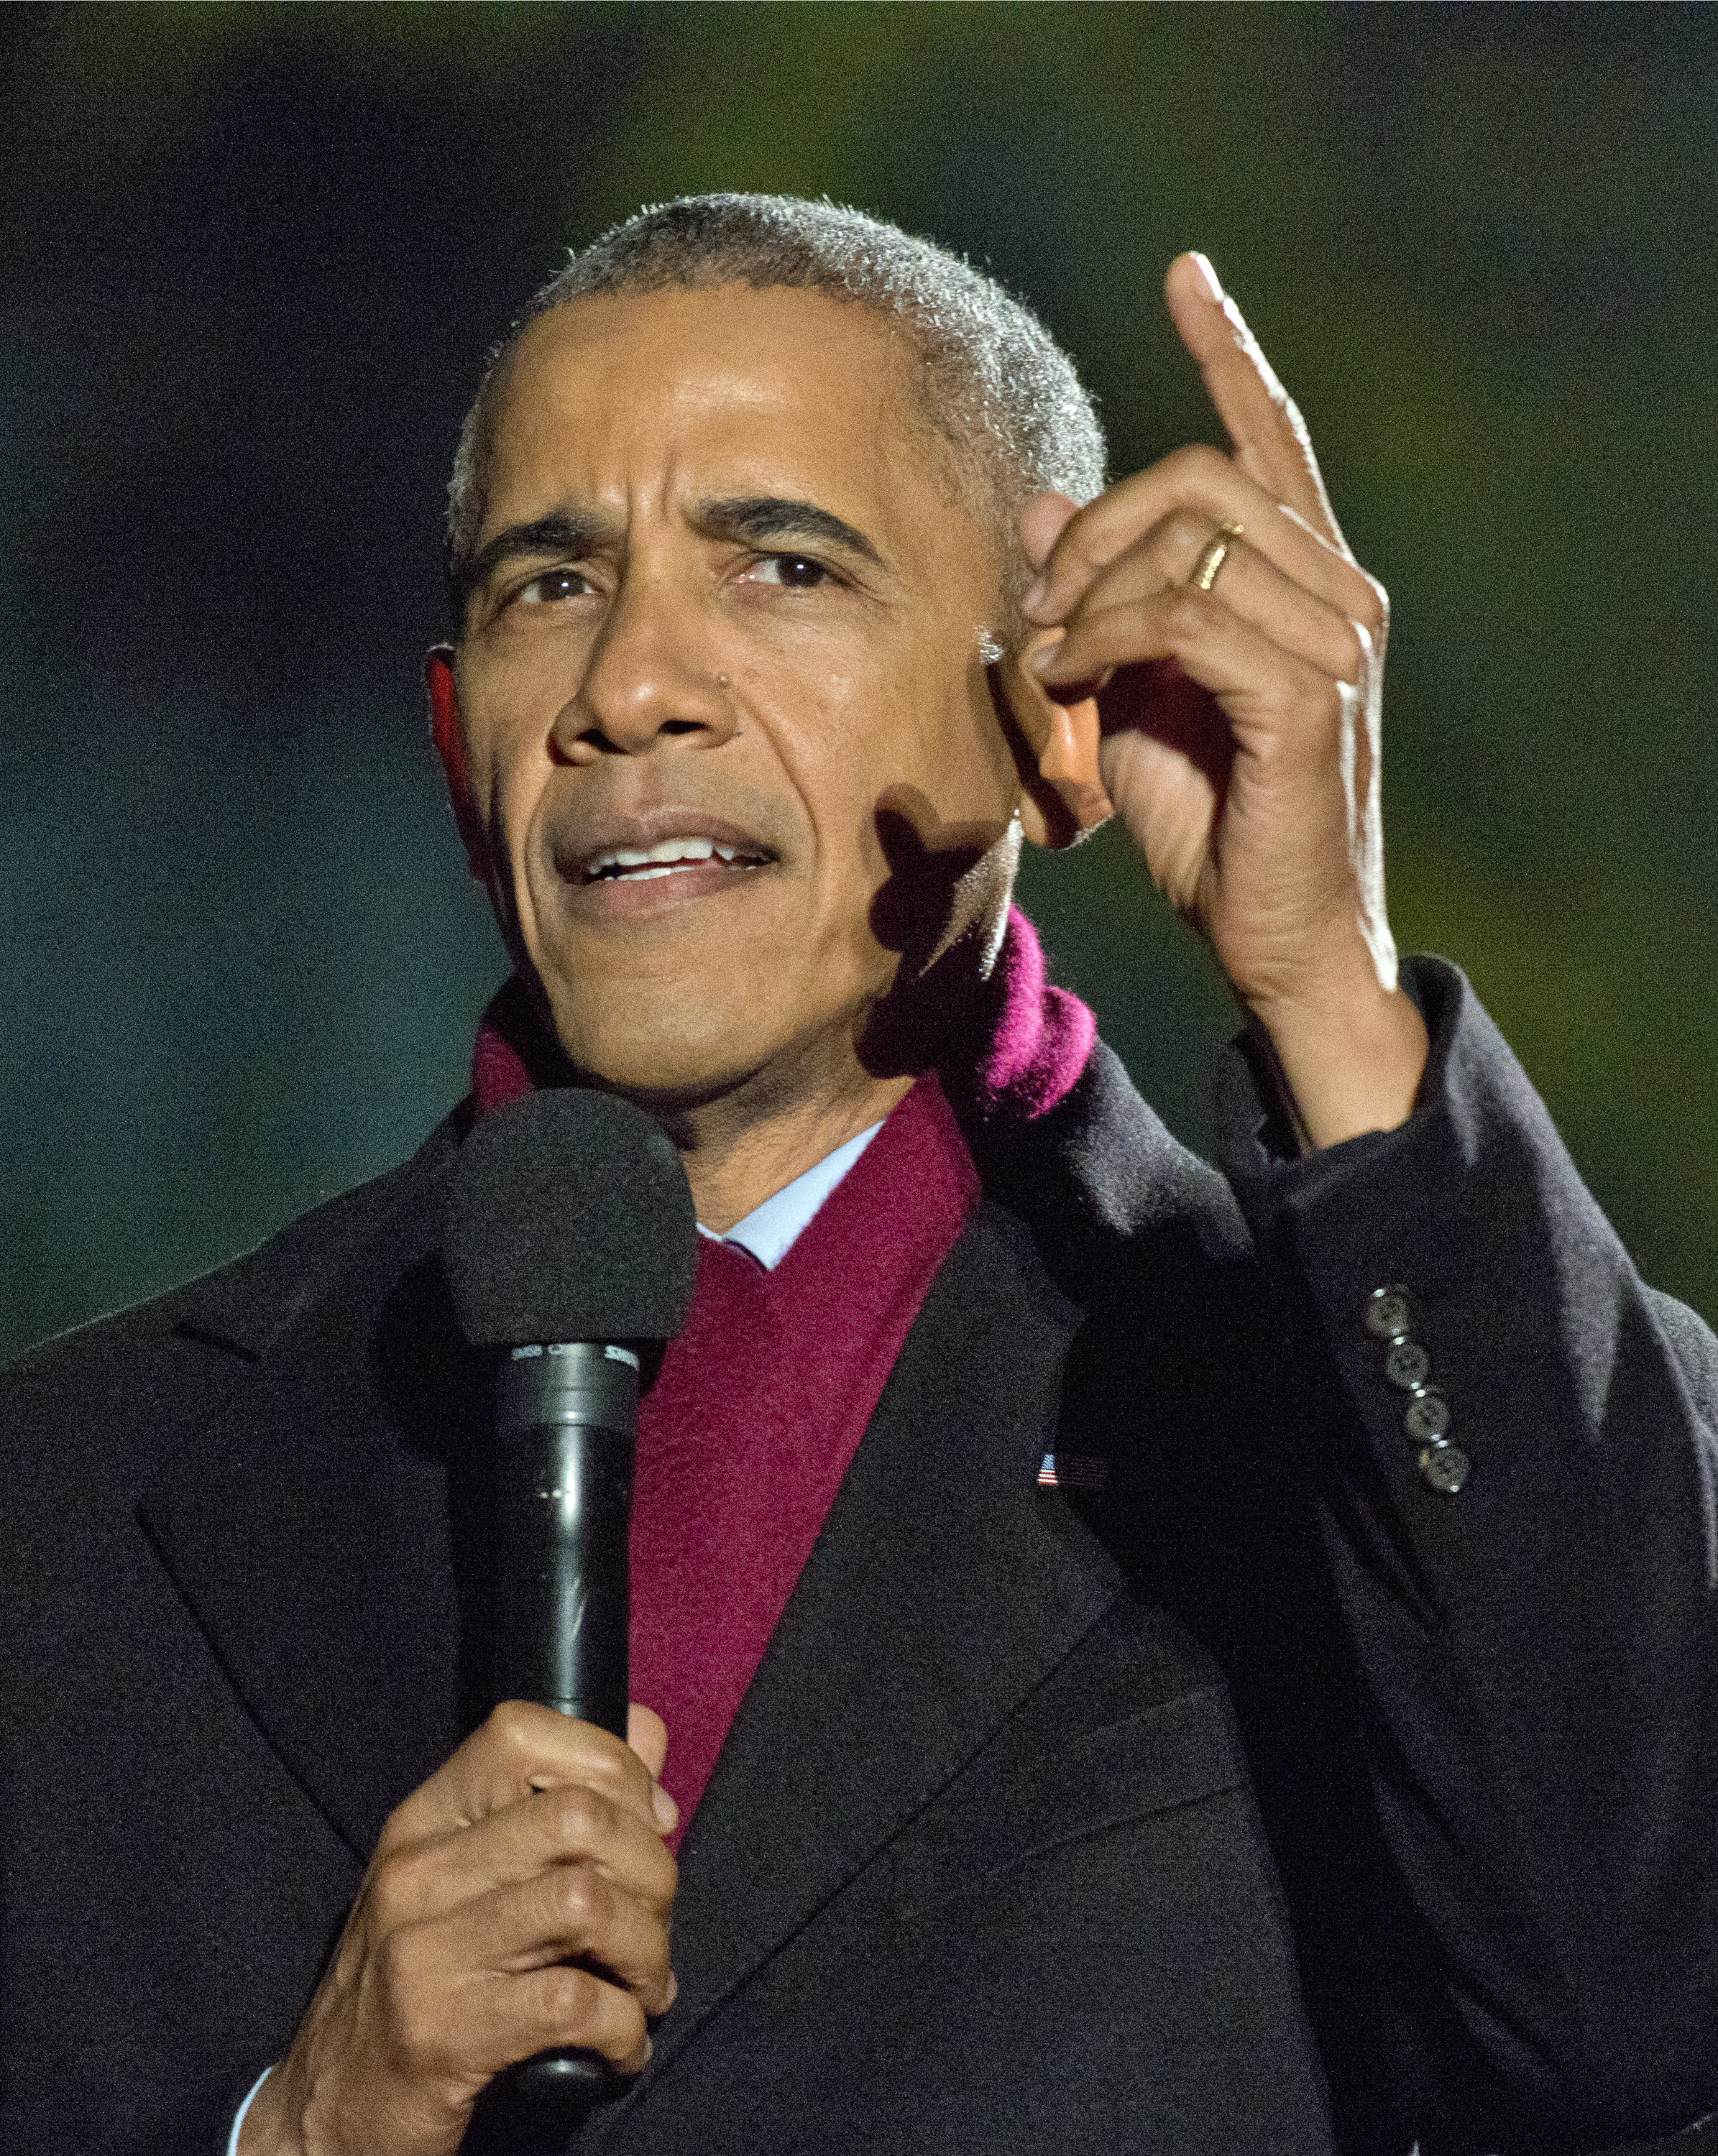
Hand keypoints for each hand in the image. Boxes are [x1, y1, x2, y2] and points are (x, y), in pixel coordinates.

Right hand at [240, 1703, 677, 2155]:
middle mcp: (416, 1873)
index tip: (650, 1823)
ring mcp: (423, 1952)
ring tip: (644, 1985)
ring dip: (646, 1952)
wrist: (326, 2114)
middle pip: (580, 1818)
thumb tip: (646, 1738)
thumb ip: (554, 1804)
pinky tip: (621, 2045)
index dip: (613, 1766)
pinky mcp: (441, 2035)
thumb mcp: (465, 1884)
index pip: (523, 1733)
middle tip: (654, 1922)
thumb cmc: (419, 1988)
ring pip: (587, 1903)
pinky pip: (574, 2004)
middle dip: (651, 1871)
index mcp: (424, 1822)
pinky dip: (624, 2027)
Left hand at [1000, 253, 1426, 1148]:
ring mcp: (1334, 642)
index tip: (1187, 272)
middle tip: (1037, 609)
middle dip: (1098, 525)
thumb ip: (1103, 603)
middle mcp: (1336, 592)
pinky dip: (1107, 638)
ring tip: (1049, 660)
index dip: (1227, 351)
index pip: (1270, 441)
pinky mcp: (1309, 697)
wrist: (1279, 942)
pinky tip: (1068, 679)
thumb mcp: (1133, 700)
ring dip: (1092, 592)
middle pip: (1204, 476)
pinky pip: (1187, 617)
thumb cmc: (1212, 828)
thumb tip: (1047, 506)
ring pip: (1191, 541)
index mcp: (1304, 582)